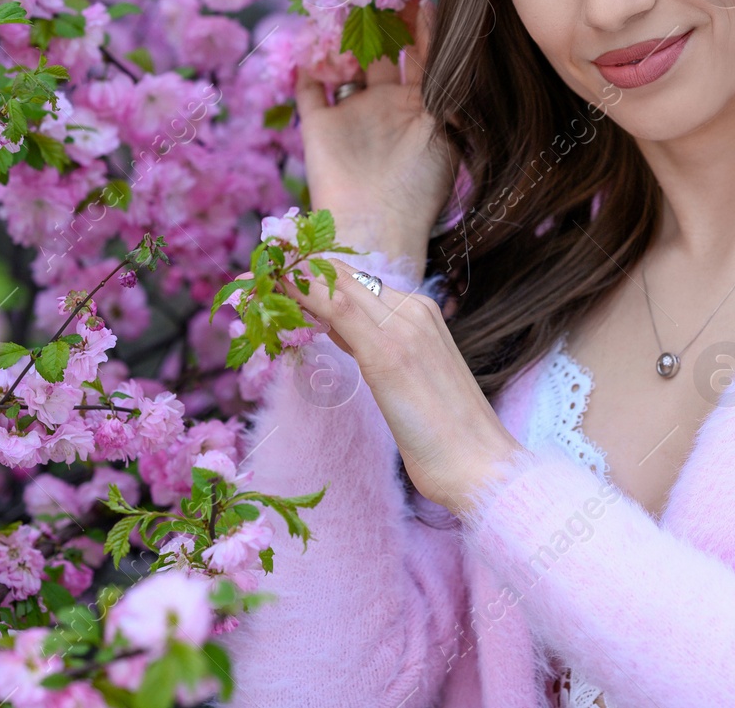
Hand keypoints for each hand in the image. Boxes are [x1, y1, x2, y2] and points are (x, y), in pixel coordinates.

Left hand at [278, 255, 527, 517]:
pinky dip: (302, 294)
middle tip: (253, 270)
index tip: (275, 275)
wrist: (481, 465)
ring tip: (254, 275)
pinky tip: (275, 291)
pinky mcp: (388, 351)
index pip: (357, 281)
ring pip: (336, 284)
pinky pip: (337, 308)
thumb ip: (372, 346)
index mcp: (421, 313)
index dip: (314, 274)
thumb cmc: (445, 436)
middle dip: (296, 269)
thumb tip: (333, 327)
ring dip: (291, 277)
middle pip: (343, 274)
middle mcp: (414, 308)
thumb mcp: (402, 380)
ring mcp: (405, 325)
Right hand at [295, 0, 456, 259]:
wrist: (375, 231)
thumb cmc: (418, 188)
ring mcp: (352, 114)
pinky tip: (309, 38)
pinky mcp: (319, 127)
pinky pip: (309, 88)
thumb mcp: (447, 133)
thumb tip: (463, 48)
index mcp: (421, 107)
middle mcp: (386, 106)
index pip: (425, 56)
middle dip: (382, 20)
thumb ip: (449, 92)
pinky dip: (306, 65)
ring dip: (343, 34)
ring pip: (345, 63)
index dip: (423, 26)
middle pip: (383, 52)